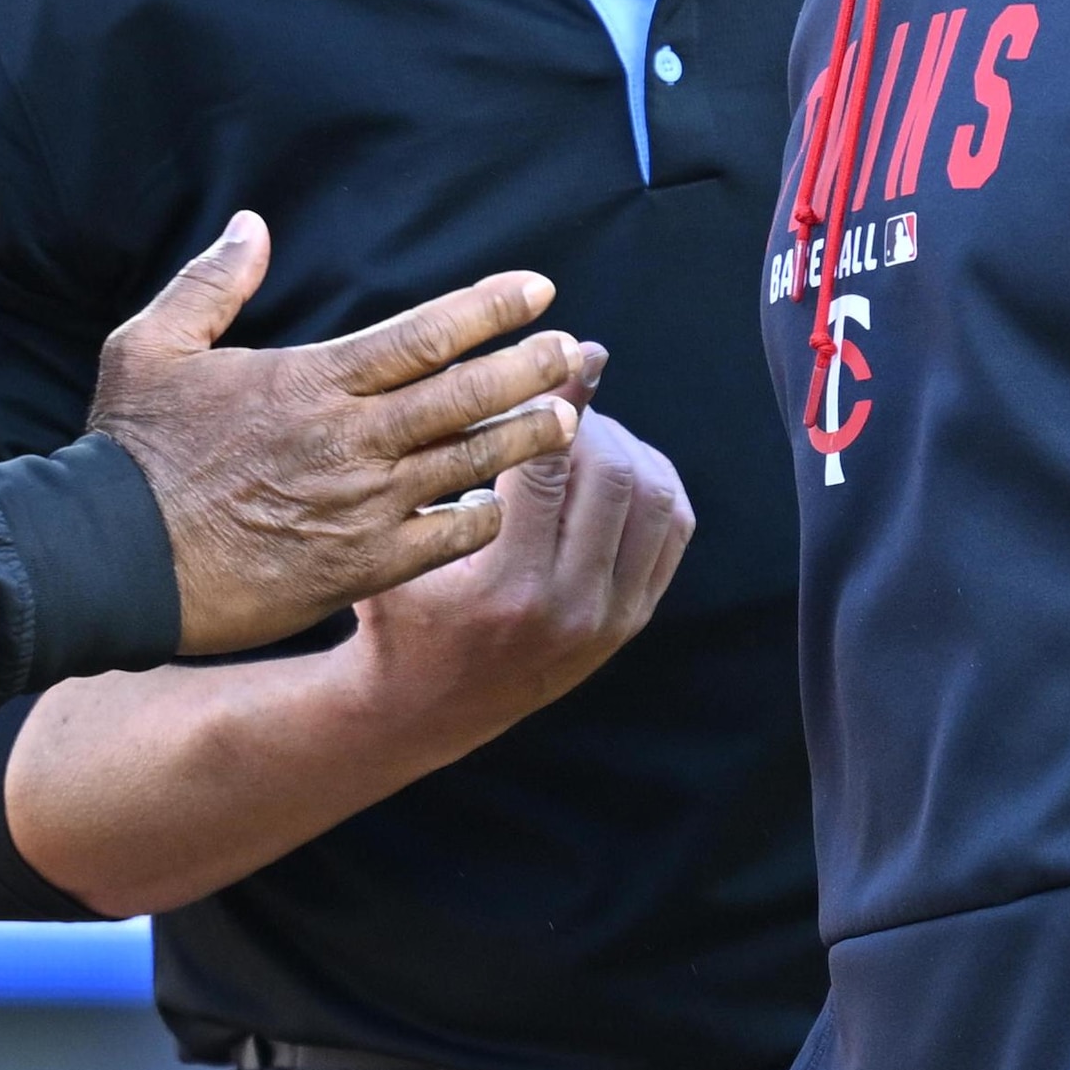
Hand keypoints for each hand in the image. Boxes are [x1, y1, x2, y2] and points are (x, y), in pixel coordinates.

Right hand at [89, 213, 585, 653]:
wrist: (108, 561)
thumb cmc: (129, 453)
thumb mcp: (149, 346)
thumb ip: (211, 284)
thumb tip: (252, 225)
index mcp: (311, 381)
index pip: (423, 334)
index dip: (488, 309)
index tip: (537, 291)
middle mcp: (350, 440)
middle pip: (464, 396)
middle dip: (529, 370)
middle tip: (576, 352)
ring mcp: (361, 507)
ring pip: (468, 465)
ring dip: (524, 439)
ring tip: (570, 420)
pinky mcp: (359, 567)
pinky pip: (445, 539)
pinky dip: (481, 518)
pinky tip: (502, 503)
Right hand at [343, 381, 692, 745]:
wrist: (426, 708)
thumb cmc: (399, 613)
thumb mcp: (399, 547)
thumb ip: (442, 472)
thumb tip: (496, 377)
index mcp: (503, 587)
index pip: (549, 467)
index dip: (554, 401)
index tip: (550, 360)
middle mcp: (567, 608)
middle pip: (613, 474)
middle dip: (590, 419)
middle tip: (558, 396)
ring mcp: (608, 620)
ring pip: (654, 498)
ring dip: (625, 446)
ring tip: (581, 430)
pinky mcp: (629, 622)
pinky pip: (670, 530)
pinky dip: (651, 481)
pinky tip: (611, 463)